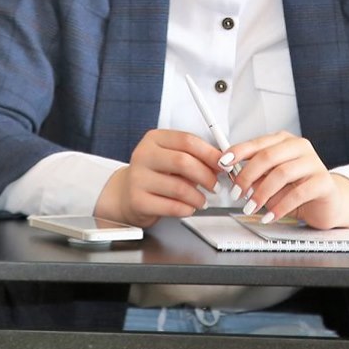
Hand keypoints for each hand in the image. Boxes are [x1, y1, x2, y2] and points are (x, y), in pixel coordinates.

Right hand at [94, 129, 224, 226]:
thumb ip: (193, 157)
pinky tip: (189, 208)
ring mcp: (138, 178)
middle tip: (215, 185)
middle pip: (183, 162)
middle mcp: (143, 155)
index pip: (187, 141)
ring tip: (202, 200)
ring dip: (198, 197)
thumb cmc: (155, 174)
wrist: (125, 194)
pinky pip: (171, 206)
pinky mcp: (137, 200)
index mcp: (154, 139)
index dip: (210, 153)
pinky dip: (186, 209)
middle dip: (206, 176)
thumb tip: (221, 163)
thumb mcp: (170, 158)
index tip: (223, 164)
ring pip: (179, 187)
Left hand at [225, 131, 348, 228]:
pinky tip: (270, 216)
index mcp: (284, 141)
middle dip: (247, 176)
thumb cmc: (297, 187)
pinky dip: (279, 207)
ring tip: (252, 207)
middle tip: (236, 193)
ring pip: (281, 174)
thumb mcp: (272, 179)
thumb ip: (256, 175)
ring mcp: (314, 163)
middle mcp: (300, 147)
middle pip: (268, 156)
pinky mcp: (324, 182)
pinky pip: (298, 194)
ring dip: (262, 193)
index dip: (238, 152)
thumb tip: (234, 178)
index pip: (257, 143)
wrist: (327, 202)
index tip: (223, 163)